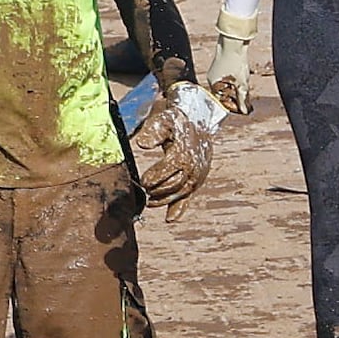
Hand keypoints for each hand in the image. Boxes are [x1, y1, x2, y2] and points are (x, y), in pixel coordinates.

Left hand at [134, 85, 225, 213]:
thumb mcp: (163, 119)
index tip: (141, 182)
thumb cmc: (175, 119)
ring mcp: (196, 175)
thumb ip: (152, 131)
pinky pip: (188, 196)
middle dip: (156, 191)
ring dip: (164, 200)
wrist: (196, 117)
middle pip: (173, 185)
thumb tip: (141, 144)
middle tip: (142, 192)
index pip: (167, 171)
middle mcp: (193, 167)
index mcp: (184, 154)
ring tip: (149, 203)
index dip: (153, 178)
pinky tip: (170, 220)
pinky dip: (179, 208)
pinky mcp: (196, 178)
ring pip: (180, 193)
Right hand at [209, 11, 255, 116]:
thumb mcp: (242, 84)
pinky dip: (234, 81)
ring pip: (225, 86)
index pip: (221, 101)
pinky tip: (242, 79)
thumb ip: (242, 99)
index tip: (243, 108)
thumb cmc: (235, 62)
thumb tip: (243, 110)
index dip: (233, 106)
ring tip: (245, 89)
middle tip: (246, 100)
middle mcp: (210, 79)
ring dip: (235, 89)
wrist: (233, 43)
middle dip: (235, 98)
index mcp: (213, 85)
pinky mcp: (219, 66)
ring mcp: (214, 72)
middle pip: (223, 94)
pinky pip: (226, 78)